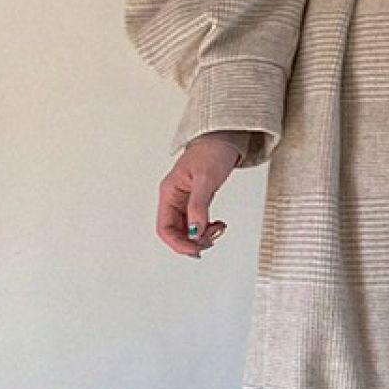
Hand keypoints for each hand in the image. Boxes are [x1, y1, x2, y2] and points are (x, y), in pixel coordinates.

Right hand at [156, 134, 242, 257]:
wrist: (223, 139)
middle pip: (175, 232)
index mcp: (169, 193)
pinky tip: (218, 226)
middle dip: (192, 241)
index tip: (195, 249)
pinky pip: (197, 223)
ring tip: (218, 230)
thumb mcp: (206, 179)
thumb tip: (195, 230)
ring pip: (187, 230)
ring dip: (202, 237)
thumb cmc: (212, 152)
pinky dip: (207, 229)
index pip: (165, 228)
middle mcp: (174, 199)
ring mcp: (185, 201)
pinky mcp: (196, 201)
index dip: (177, 243)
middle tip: (211, 240)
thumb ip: (199, 205)